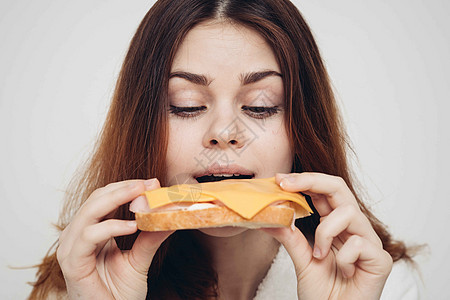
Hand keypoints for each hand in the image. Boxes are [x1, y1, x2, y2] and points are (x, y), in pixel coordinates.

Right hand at [56, 178, 173, 299]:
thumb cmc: (118, 293)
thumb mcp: (139, 259)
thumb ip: (150, 238)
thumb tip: (171, 215)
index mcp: (91, 231)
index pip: (105, 197)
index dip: (128, 187)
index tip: (153, 184)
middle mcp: (78, 235)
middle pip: (97, 198)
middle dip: (125, 188)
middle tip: (150, 185)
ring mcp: (71, 248)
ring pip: (90, 210)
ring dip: (118, 199)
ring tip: (143, 197)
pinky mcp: (72, 262)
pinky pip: (89, 236)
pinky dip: (111, 226)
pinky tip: (133, 225)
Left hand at [262, 172, 392, 299]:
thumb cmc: (323, 293)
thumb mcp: (301, 259)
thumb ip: (290, 236)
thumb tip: (269, 216)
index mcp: (335, 225)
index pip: (324, 192)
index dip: (304, 181)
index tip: (280, 180)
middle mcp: (353, 228)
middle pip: (339, 188)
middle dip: (312, 181)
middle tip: (287, 184)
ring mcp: (368, 242)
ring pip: (348, 212)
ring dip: (325, 231)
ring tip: (319, 255)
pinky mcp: (380, 259)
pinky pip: (359, 242)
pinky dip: (344, 257)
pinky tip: (342, 272)